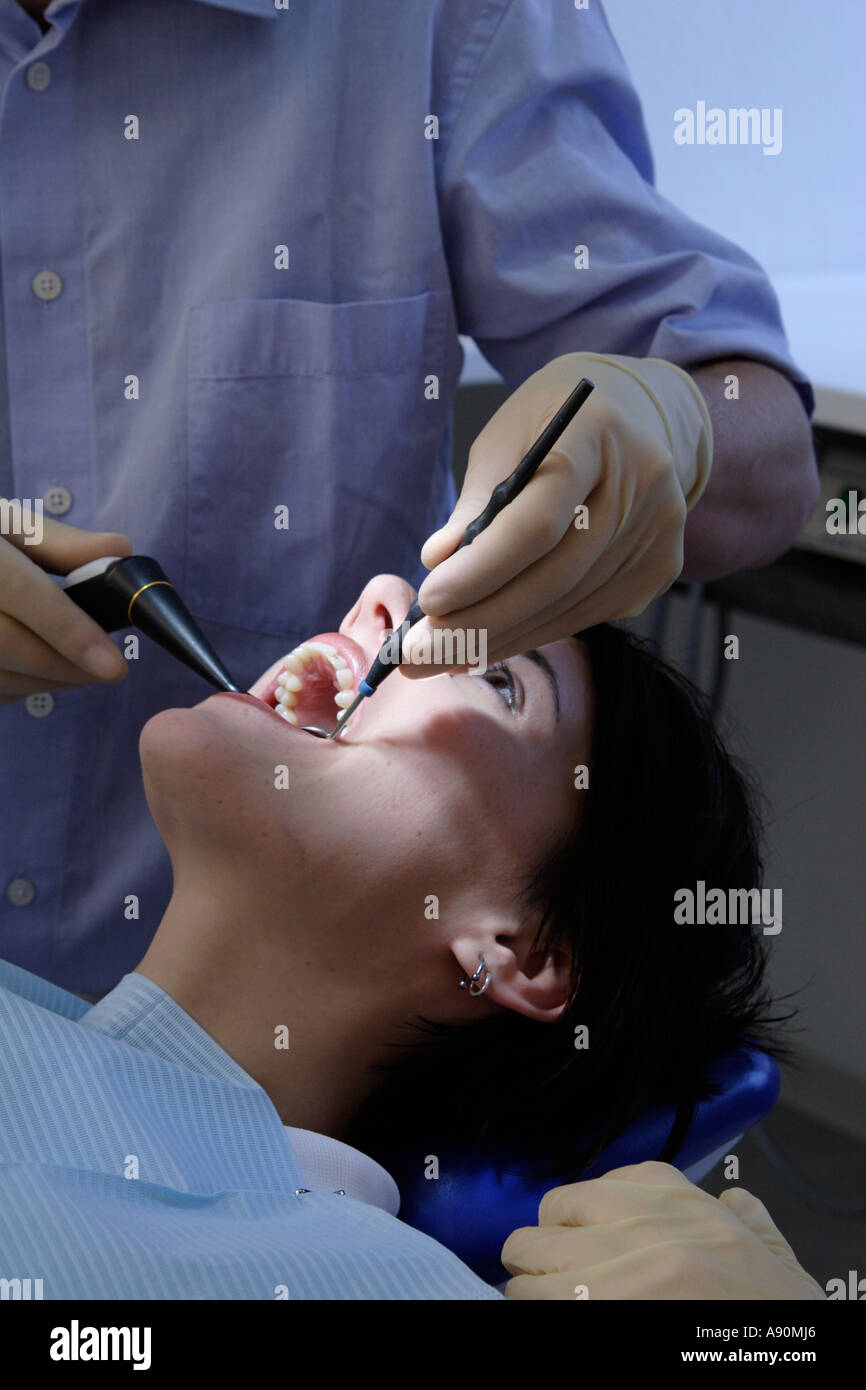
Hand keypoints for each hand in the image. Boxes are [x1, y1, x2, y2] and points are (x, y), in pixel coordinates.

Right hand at [0, 505, 131, 706]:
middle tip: (108, 670)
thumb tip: (118, 552)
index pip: (20, 592)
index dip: (69, 630)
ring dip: (44, 681)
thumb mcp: (5, 525)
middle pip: (6, 643)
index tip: (114, 664)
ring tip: (75, 668)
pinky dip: (17, 688)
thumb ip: (58, 543)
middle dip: (64, 665)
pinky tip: (34, 670)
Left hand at [400, 351, 711, 674]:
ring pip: (566, 608)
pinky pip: (582, 615)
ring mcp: (656, 534)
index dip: (482, 569)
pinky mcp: (658, 570)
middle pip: (553, 577)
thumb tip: (437, 562)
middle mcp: (641, 486)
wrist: (635, 417)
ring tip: (437, 658)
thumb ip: (475, 502)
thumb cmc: (551, 426)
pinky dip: (529, 634)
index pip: (538, 521)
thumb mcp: (505, 440)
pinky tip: (484, 647)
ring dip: (496, 640)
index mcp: (595, 435)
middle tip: (416, 654)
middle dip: (478, 622)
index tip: (429, 602)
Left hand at [500, 1160, 825, 1299]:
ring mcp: (610, 1272)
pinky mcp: (591, 1311)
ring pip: (525, 1259)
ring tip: (549, 1299)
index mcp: (675, 1197)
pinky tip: (550, 1314)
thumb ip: (746, 1217)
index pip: (590, 1190)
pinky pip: (530, 1301)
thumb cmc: (778, 1312)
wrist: (784, 1356)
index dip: (582, 1224)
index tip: (588, 1244)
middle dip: (546, 1248)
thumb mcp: (771, 1251)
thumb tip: (735, 1201)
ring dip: (531, 1283)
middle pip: (549, 1216)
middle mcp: (636, 1224)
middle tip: (557, 1275)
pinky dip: (533, 1308)